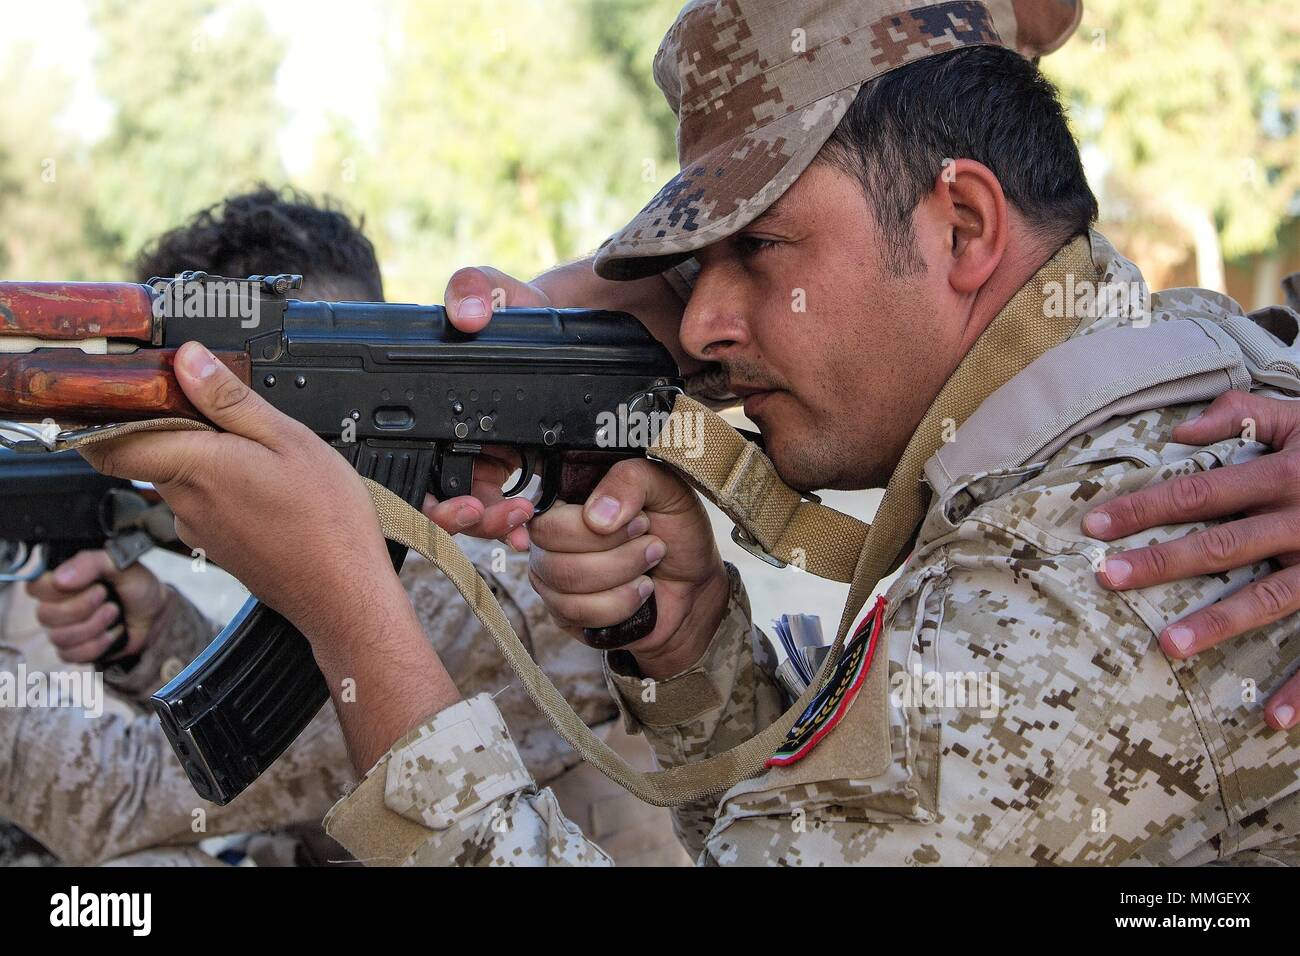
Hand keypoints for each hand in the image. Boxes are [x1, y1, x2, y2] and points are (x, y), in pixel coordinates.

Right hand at [25, 552, 166, 663]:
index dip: (58, 589)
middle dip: (82, 608)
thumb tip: (60, 578)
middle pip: (45, 615)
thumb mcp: (120, 564)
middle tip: (106, 597)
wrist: (155, 613)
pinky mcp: (74, 650)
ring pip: (59, 637)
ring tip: (114, 613)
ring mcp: (63, 629)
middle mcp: (57, 605)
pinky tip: (111, 633)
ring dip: (94, 626)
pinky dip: (97, 645)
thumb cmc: (135, 586)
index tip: (91, 584)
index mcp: (62, 580)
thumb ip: (91, 563)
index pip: (35, 587)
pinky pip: (70, 655)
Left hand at [77, 342, 479, 639]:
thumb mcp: (289, 439)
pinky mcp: (217, 549)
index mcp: (196, 467)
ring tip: (266, 458)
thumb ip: (231, 400)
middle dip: (183, 429)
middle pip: (154, 453)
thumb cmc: (326, 520)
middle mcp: (186, 503)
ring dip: (211, 461)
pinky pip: (207, 507)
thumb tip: (187, 361)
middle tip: (231, 414)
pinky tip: (271, 492)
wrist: (343, 593)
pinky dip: (228, 491)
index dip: (101, 417)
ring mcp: (199, 530)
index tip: (121, 395)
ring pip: (184, 480)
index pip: (109, 445)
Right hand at [527, 457, 729, 678]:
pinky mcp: (565, 614)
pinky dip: (620, 602)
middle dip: (612, 544)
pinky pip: (578, 611)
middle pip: (547, 543)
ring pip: (565, 579)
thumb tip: (596, 517)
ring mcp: (552, 578)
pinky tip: (642, 590)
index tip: (629, 521)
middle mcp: (548, 539)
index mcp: (564, 500)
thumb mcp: (667, 490)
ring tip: (651, 561)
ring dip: (621, 571)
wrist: (694, 582)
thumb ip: (632, 481)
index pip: (538, 507)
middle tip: (649, 538)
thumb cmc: (675, 530)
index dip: (564, 519)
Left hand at [1083, 391, 1299, 729]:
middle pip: (1222, 545)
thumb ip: (1244, 415)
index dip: (1144, 507)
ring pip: (1270, 598)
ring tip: (1167, 645)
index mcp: (1286, 475)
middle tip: (1105, 579)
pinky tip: (1272, 720)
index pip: (1200, 491)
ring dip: (1219, 623)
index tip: (1093, 525)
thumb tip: (1178, 431)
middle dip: (1161, 563)